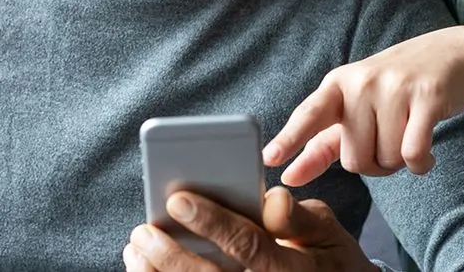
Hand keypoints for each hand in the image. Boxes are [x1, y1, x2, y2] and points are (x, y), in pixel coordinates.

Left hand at [122, 188, 372, 271]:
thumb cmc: (324, 256)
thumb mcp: (327, 232)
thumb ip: (299, 217)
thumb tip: (271, 199)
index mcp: (294, 269)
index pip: (250, 245)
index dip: (213, 223)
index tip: (178, 199)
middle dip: (172, 256)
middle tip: (143, 231)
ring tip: (136, 249)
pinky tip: (143, 267)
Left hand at [263, 26, 463, 186]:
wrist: (450, 55)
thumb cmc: (393, 89)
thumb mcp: (353, 107)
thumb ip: (321, 146)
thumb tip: (289, 176)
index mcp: (336, 84)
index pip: (309, 115)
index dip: (289, 139)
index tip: (269, 159)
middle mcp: (361, 83)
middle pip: (355, 159)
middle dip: (373, 163)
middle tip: (387, 139)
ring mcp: (394, 88)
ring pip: (387, 160)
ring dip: (400, 162)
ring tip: (407, 135)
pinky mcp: (427, 97)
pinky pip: (414, 154)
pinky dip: (420, 164)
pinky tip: (426, 154)